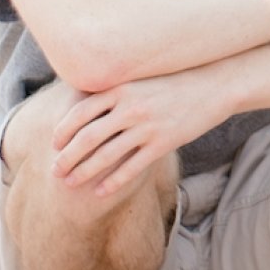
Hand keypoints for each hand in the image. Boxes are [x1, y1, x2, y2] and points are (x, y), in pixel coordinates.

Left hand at [49, 71, 228, 196]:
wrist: (215, 85)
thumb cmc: (176, 81)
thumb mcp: (141, 78)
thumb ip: (116, 90)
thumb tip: (85, 100)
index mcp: (121, 89)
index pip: (79, 113)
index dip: (62, 131)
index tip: (54, 144)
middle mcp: (131, 108)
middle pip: (87, 137)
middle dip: (67, 157)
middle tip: (55, 170)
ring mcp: (148, 126)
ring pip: (106, 155)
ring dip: (84, 171)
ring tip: (70, 183)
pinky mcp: (164, 142)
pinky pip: (133, 166)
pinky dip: (114, 181)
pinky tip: (101, 192)